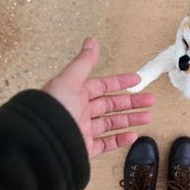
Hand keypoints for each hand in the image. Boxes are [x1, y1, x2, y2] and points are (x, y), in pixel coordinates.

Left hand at [43, 38, 154, 158]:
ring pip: (111, 123)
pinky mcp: (84, 148)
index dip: (121, 82)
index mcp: (77, 94)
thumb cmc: (51, 109)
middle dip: (132, 102)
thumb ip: (84, 62)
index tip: (136, 80)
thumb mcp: (69, 80)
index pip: (103, 85)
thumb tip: (91, 41)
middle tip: (149, 100)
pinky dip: (119, 140)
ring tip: (147, 117)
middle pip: (111, 105)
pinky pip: (105, 144)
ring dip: (130, 120)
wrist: (40, 142)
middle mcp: (80, 111)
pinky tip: (132, 136)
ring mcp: (83, 129)